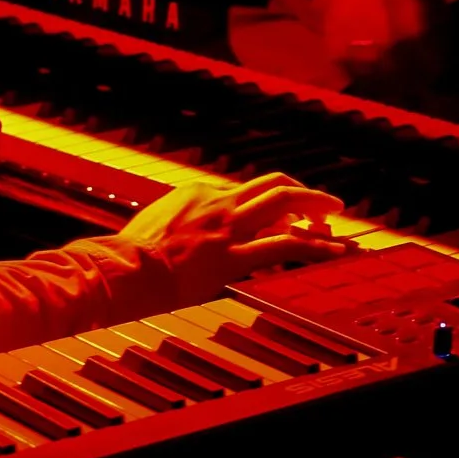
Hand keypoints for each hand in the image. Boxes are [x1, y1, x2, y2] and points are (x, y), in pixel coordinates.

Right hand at [117, 173, 352, 303]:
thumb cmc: (128, 258)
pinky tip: (334, 251)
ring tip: (338, 221)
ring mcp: (228, 228)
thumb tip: (189, 230)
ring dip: (318, 208)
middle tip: (325, 204)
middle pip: (273, 185)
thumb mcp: (154, 227)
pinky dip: (316, 246)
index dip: (267, 208)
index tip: (281, 221)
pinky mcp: (234, 257)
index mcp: (197, 194)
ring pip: (286, 204)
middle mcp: (218, 203)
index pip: (243, 193)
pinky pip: (286, 246)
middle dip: (303, 192)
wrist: (120, 272)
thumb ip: (178, 223)